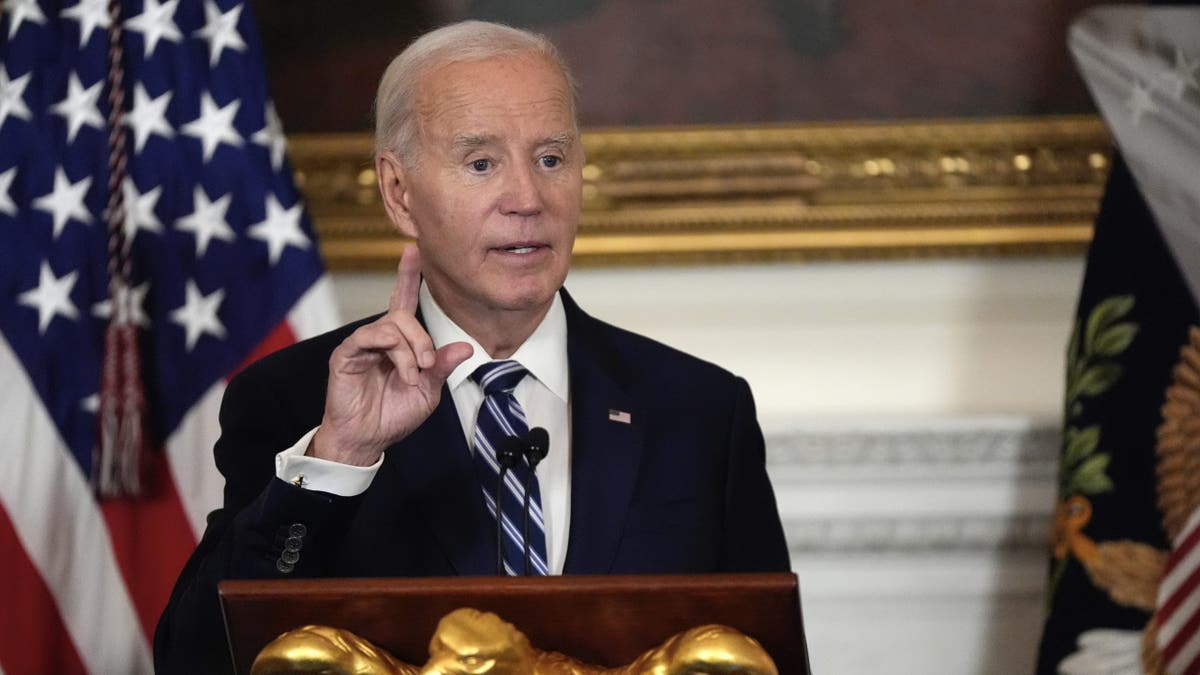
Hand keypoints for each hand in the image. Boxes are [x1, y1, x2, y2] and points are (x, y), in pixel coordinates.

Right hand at [309, 244, 472, 464]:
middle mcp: (380, 338)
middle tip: (429, 363)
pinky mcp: (346, 354)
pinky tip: (401, 370)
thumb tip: (466, 347)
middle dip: (422, 337)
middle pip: (403, 314)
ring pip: (391, 325)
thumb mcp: (428, 392)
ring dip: (410, 348)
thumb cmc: (393, 415)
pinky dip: (392, 351)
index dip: (408, 276)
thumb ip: (442, 367)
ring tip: (414, 373)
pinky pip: (369, 336)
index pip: (404, 302)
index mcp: (399, 343)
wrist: (367, 439)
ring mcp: (362, 344)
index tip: (412, 251)